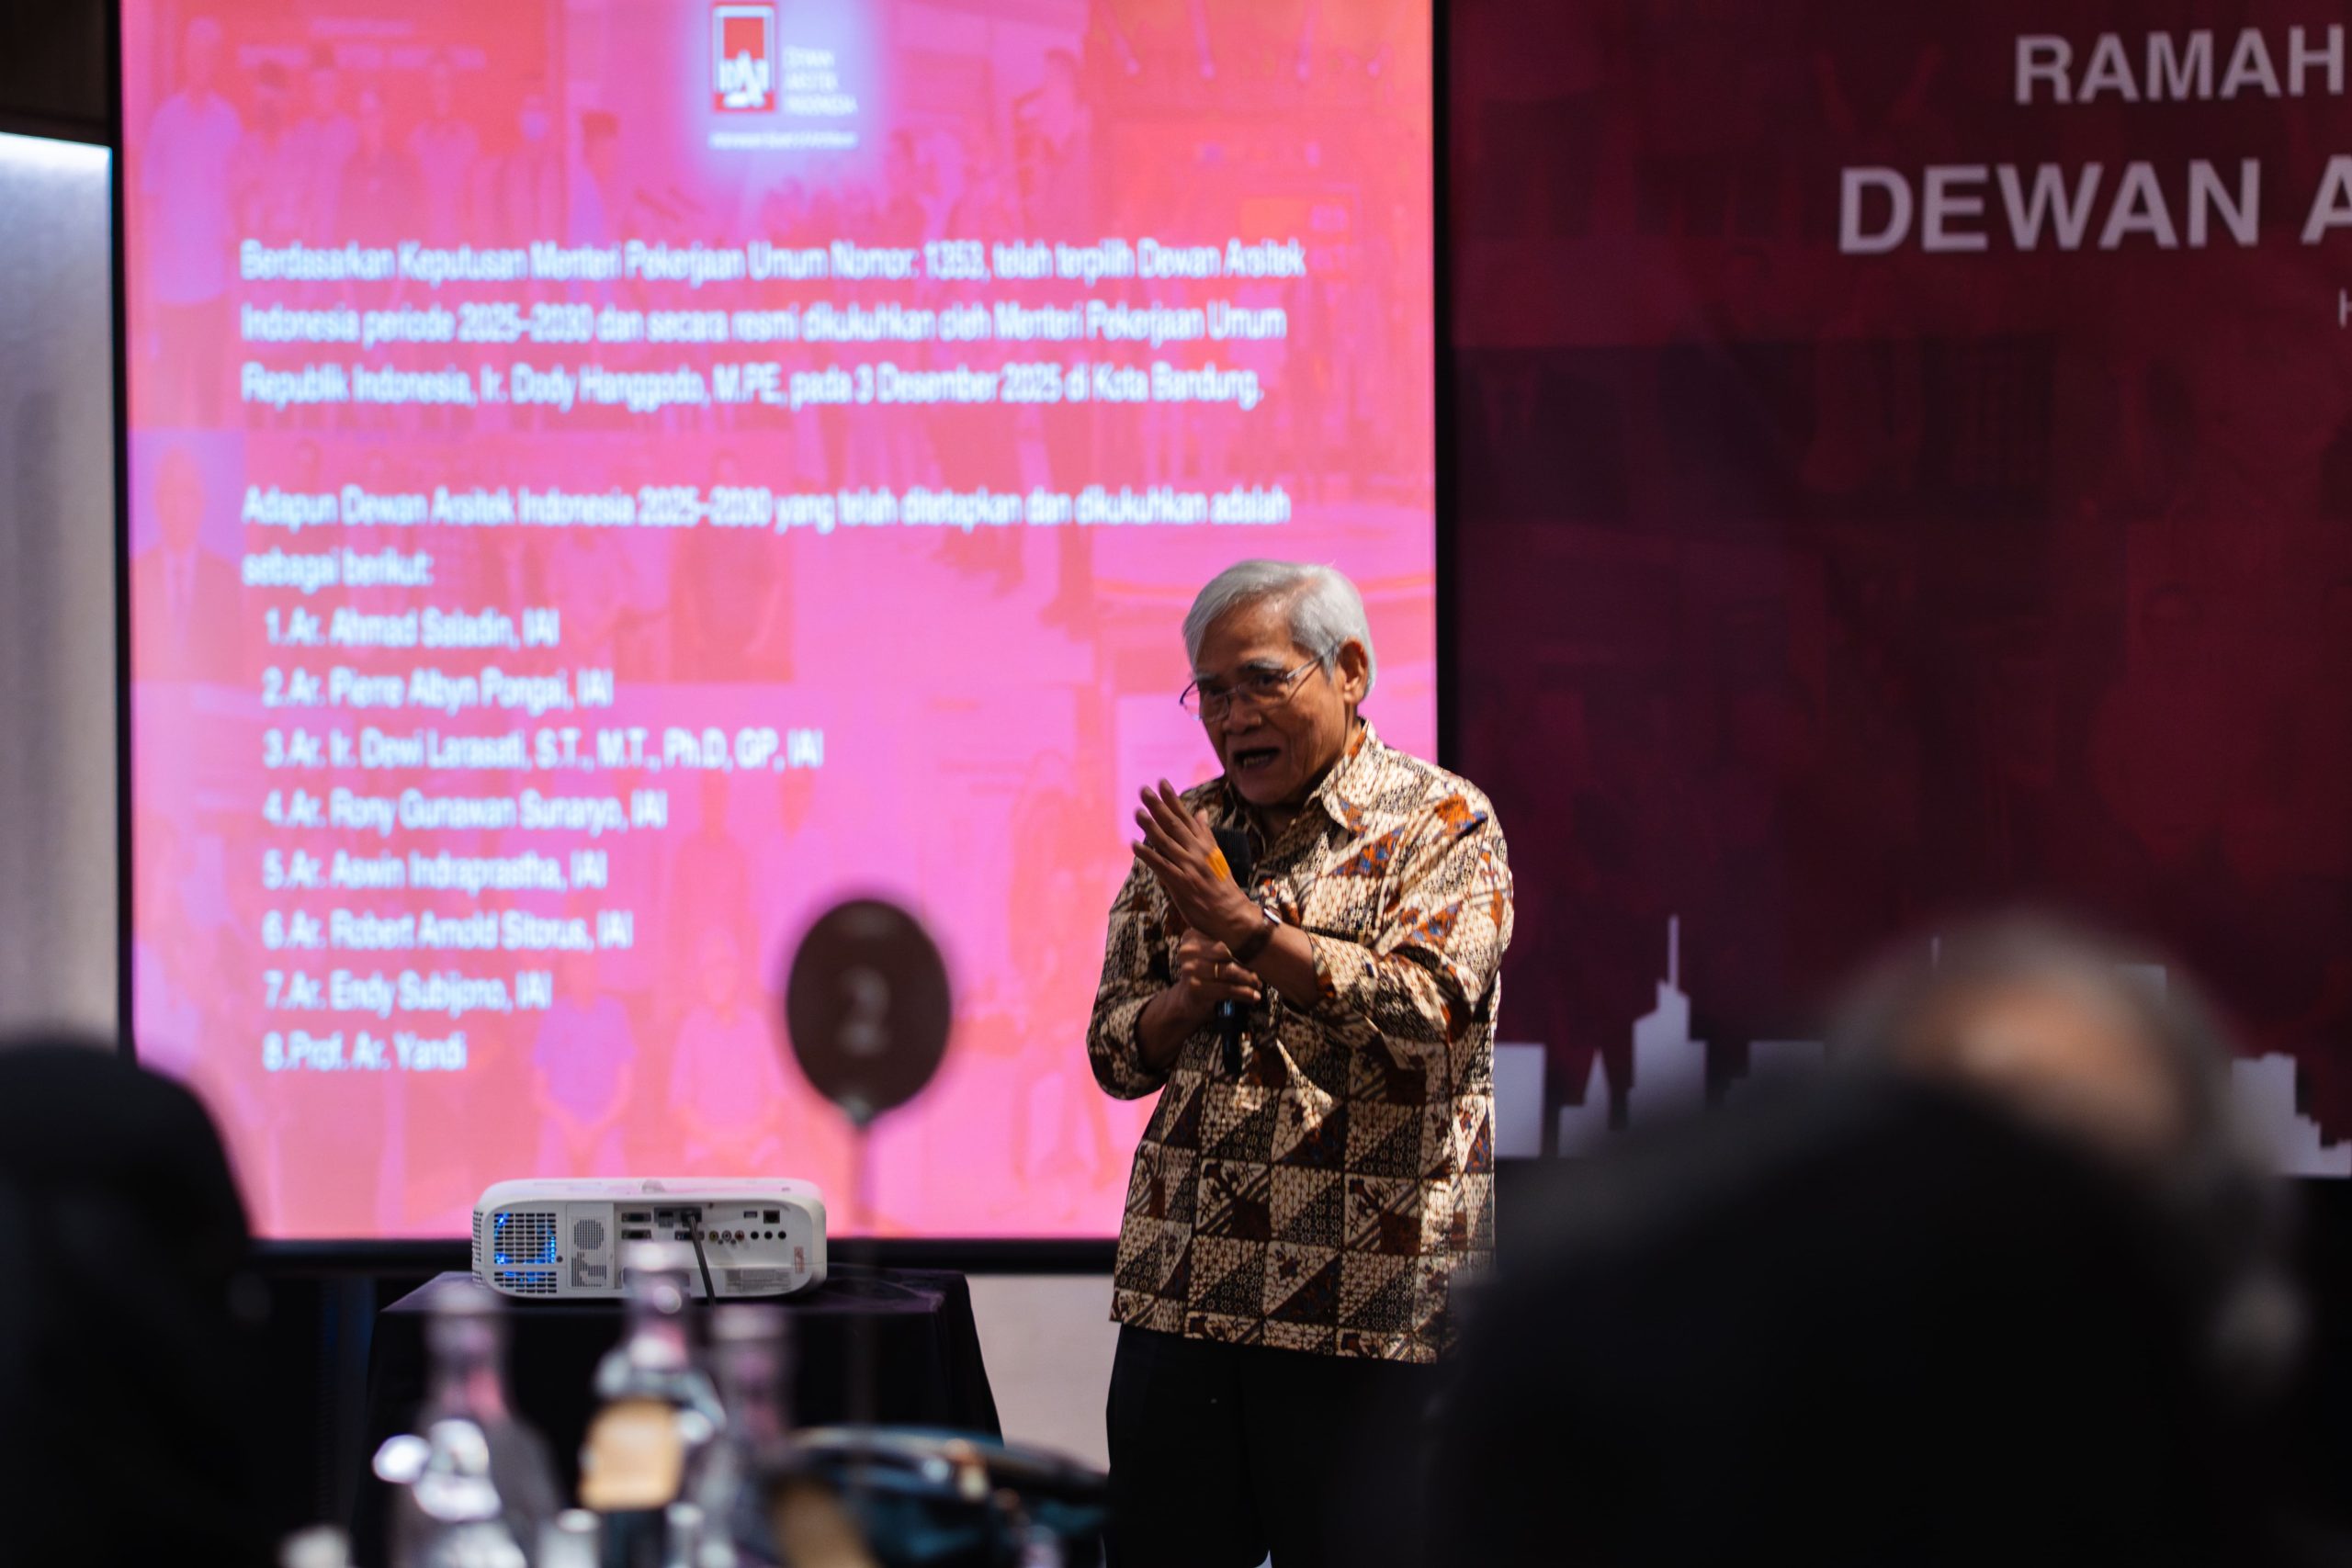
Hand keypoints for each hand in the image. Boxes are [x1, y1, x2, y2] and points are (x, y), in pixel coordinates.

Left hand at [1132, 780, 1258, 946]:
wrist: (1231, 913)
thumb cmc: (1221, 884)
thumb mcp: (1216, 854)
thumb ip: (1204, 832)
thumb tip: (1201, 811)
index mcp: (1205, 843)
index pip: (1187, 817)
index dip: (1173, 800)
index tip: (1162, 783)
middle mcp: (1198, 851)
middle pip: (1175, 825)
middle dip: (1159, 806)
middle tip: (1144, 790)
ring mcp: (1189, 866)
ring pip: (1166, 842)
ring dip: (1150, 827)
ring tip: (1137, 812)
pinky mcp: (1181, 883)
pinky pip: (1161, 866)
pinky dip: (1147, 855)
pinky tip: (1134, 845)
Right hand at [1157, 927, 1261, 1033]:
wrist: (1188, 999)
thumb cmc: (1208, 973)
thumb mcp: (1214, 954)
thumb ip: (1229, 944)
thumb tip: (1259, 942)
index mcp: (1193, 936)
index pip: (1224, 935)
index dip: (1243, 943)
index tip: (1259, 951)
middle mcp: (1188, 950)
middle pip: (1226, 953)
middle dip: (1246, 964)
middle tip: (1259, 973)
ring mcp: (1189, 969)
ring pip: (1228, 972)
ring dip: (1248, 980)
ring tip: (1258, 985)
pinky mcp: (1194, 988)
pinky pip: (1226, 989)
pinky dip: (1243, 993)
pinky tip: (1254, 997)